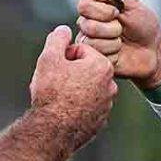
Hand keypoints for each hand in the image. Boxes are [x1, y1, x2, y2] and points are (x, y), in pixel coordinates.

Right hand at [28, 25, 117, 145]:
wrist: (51, 131)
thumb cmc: (51, 94)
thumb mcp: (49, 58)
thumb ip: (58, 39)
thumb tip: (63, 30)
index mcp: (102, 66)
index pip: (81, 51)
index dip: (64, 57)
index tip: (55, 69)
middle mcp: (110, 85)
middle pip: (85, 70)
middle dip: (69, 73)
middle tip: (54, 83)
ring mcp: (106, 105)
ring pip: (86, 89)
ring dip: (73, 89)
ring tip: (58, 98)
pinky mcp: (100, 121)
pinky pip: (87, 107)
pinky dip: (77, 107)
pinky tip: (63, 111)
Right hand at [76, 0, 160, 90]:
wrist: (153, 49)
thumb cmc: (144, 25)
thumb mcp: (132, 4)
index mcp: (94, 6)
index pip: (84, 5)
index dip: (102, 11)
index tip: (117, 12)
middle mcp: (88, 23)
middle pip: (87, 25)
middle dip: (111, 28)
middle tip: (122, 29)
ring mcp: (89, 42)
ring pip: (91, 42)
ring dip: (113, 42)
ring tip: (121, 41)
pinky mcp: (94, 58)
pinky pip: (98, 57)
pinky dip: (114, 54)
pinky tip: (119, 52)